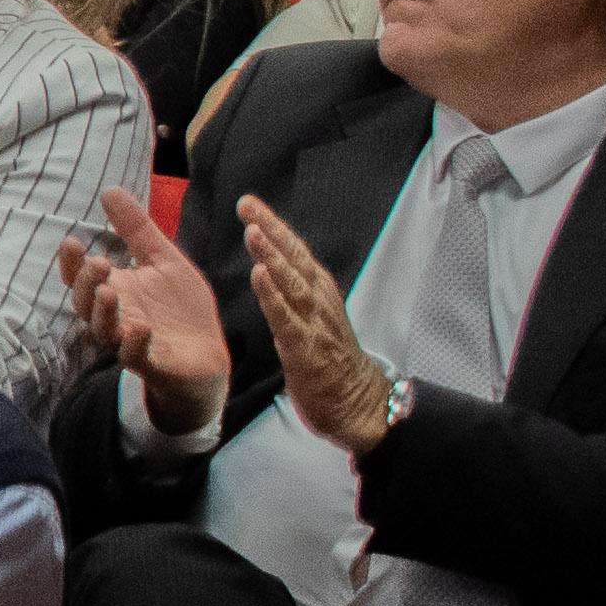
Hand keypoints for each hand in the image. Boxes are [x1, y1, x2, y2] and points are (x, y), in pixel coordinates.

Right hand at [56, 187, 230, 437]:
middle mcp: (116, 318)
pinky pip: (136, 358)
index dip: (71, 263)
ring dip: (103, 313)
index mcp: (115, 291)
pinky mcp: (154, 365)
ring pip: (104, 332)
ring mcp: (131, 343)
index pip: (81, 278)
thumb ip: (137, 229)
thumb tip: (109, 189)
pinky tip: (140, 328)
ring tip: (109, 292)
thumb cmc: (179, 308)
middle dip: (87, 284)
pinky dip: (134, 345)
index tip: (71, 241)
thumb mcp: (163, 260)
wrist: (208, 355)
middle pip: (86, 304)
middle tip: (100, 263)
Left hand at [237, 196, 395, 456]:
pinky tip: (259, 275)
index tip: (251, 203)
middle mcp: (319, 300)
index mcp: (319, 291)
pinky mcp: (306, 347)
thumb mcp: (309, 317)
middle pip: (294, 258)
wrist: (358, 401)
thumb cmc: (331, 360)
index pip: (295, 252)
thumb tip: (267, 270)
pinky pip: (286, 317)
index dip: (274, 226)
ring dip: (272, 255)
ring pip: (291, 282)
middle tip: (247, 203)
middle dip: (270, 228)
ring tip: (253, 230)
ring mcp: (314, 322)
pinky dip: (272, 295)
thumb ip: (291, 294)